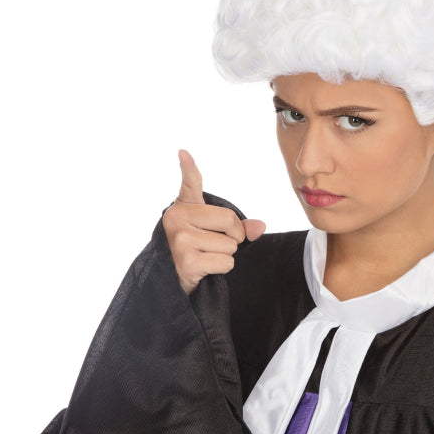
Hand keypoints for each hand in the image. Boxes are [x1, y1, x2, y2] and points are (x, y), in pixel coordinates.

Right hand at [162, 149, 265, 294]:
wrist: (173, 281)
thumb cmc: (197, 251)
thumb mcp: (214, 233)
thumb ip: (238, 227)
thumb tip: (260, 227)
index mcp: (183, 207)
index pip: (189, 183)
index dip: (188, 167)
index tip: (183, 152)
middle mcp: (177, 218)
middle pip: (230, 221)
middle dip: (234, 237)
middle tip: (214, 244)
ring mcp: (180, 239)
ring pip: (231, 245)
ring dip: (226, 255)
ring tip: (205, 256)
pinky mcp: (187, 260)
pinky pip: (227, 261)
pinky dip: (223, 268)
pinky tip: (204, 268)